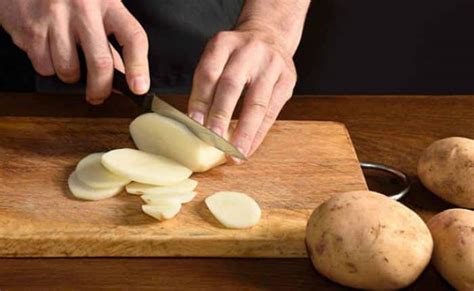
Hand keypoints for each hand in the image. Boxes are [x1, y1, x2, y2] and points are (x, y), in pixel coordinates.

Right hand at [0, 0, 149, 103]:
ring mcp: (54, 17)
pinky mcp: (30, 27)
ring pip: (68, 70)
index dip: (139, 66)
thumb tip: (123, 75)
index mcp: (107, 1)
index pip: (133, 37)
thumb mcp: (98, 5)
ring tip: (68, 60)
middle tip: (98, 95)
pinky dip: (47, 66)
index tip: (139, 88)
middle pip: (100, 63)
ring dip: (70, 76)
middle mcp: (83, 8)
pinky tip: (47, 49)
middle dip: (100, 88)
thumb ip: (111, 37)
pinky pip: (44, 66)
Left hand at [188, 25, 296, 162]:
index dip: (201, 100)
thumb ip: (207, 84)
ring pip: (256, 102)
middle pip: (232, 86)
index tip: (194, 124)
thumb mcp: (218, 57)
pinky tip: (248, 149)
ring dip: (243, 132)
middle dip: (221, 116)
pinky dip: (258, 134)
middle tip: (213, 140)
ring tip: (234, 154)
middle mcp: (249, 51)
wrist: (270, 35)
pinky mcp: (287, 80)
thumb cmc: (236, 56)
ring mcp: (272, 65)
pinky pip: (272, 112)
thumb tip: (197, 124)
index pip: (209, 72)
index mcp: (224, 43)